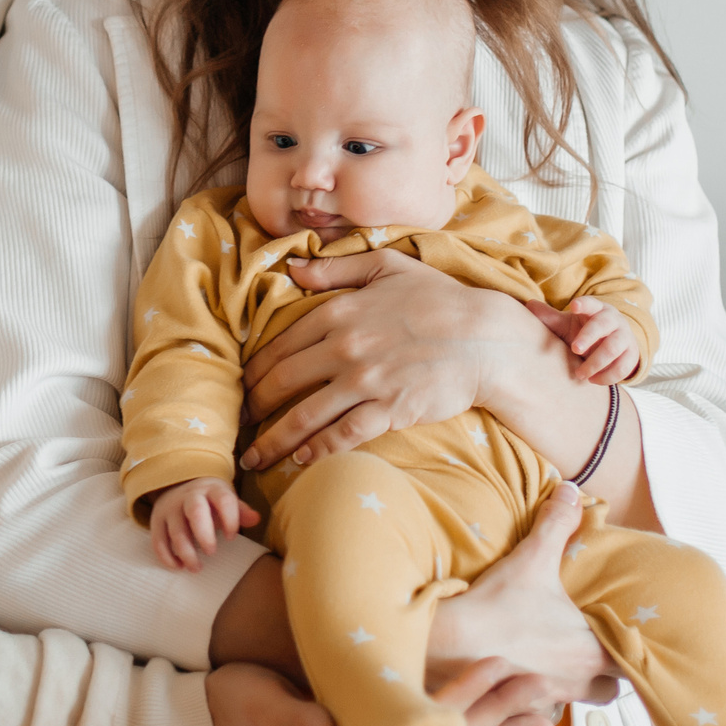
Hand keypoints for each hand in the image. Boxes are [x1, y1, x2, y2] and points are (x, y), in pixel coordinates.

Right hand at [149, 477, 260, 571]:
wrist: (178, 485)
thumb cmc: (210, 501)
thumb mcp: (225, 500)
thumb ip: (240, 511)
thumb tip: (256, 519)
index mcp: (212, 490)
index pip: (224, 500)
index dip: (230, 519)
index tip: (232, 537)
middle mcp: (189, 496)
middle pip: (196, 511)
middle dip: (204, 535)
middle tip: (211, 552)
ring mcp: (171, 508)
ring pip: (176, 530)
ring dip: (186, 552)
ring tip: (196, 567)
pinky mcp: (157, 520)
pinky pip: (158, 540)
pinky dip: (167, 556)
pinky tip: (178, 566)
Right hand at [207, 658, 570, 725]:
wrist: (214, 719)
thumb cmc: (237, 704)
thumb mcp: (259, 706)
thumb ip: (296, 721)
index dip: (466, 698)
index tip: (500, 667)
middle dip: (501, 714)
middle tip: (545, 684)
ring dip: (500, 725)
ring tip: (543, 704)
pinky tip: (501, 719)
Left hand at [238, 250, 550, 471]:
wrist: (487, 337)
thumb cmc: (440, 297)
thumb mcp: (386, 265)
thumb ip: (335, 268)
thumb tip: (292, 268)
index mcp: (338, 310)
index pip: (280, 344)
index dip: (253, 369)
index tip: (240, 386)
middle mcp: (343, 346)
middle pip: (281, 381)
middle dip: (253, 406)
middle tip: (237, 422)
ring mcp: (365, 381)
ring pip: (304, 415)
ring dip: (273, 439)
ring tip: (253, 456)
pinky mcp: (388, 410)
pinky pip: (341, 435)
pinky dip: (316, 450)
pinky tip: (300, 460)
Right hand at [426, 482, 613, 700]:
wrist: (450, 645)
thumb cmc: (496, 608)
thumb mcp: (532, 559)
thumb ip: (557, 524)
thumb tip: (572, 491)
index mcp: (589, 651)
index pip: (633, 662)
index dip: (633, 652)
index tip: (627, 639)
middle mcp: (575, 681)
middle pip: (611, 690)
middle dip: (607, 675)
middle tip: (595, 652)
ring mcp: (548, 699)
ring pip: (579, 701)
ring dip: (575, 686)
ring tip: (561, 664)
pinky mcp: (519, 709)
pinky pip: (542, 711)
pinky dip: (540, 698)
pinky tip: (524, 676)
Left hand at [546, 299, 639, 384]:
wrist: (615, 344)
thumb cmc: (585, 331)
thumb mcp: (568, 324)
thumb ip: (550, 317)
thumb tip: (528, 305)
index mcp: (596, 309)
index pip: (591, 303)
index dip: (583, 304)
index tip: (573, 307)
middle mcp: (613, 320)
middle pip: (603, 325)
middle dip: (589, 337)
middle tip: (575, 349)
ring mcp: (625, 337)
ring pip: (614, 348)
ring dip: (596, 362)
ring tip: (580, 374)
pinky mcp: (632, 355)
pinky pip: (624, 366)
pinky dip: (608, 376)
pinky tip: (593, 381)